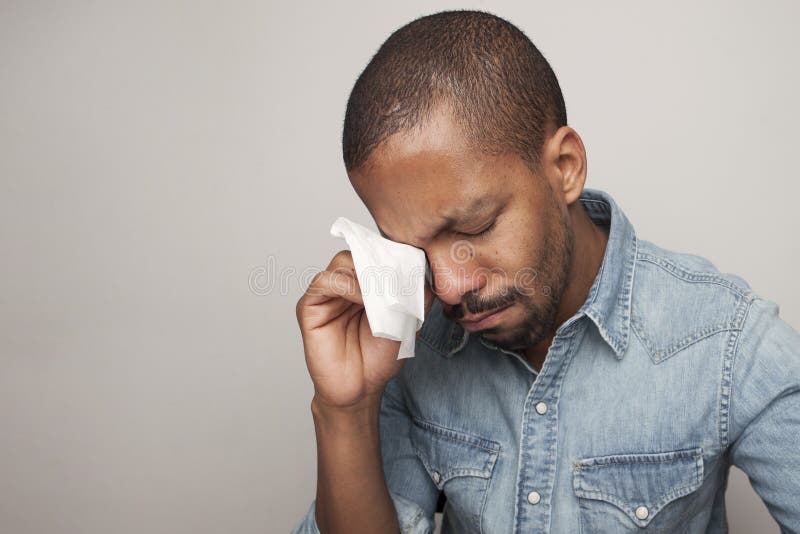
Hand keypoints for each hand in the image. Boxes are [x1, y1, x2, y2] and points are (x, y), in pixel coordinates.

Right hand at [296, 250, 433, 408]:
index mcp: (366, 284)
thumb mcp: (408, 321)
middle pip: (359, 252)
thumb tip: (421, 272)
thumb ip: (415, 296)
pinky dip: (346, 285)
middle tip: (398, 275)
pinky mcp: (309, 307)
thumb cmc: (379, 357)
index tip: (412, 264)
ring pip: (342, 262)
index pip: (377, 255)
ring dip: (366, 273)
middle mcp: (345, 284)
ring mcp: (326, 294)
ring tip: (383, 291)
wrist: (361, 388)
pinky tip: (364, 299)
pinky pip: (325, 282)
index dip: (393, 255)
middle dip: (380, 261)